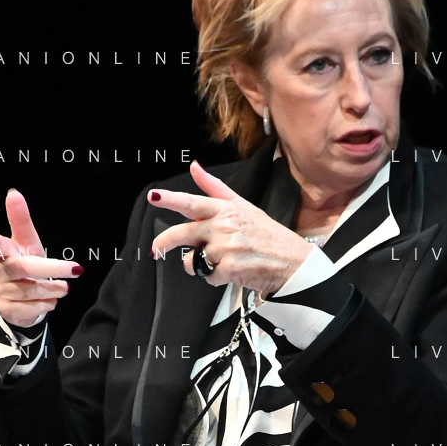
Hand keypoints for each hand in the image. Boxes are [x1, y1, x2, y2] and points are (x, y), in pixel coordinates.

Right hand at [0, 189, 82, 327]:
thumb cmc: (25, 263)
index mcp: (2, 252)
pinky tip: (50, 300)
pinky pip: (33, 308)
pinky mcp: (7, 310)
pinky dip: (47, 304)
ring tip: (63, 287)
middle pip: (25, 268)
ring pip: (33, 290)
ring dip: (54, 289)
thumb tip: (13, 193)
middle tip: (76, 269)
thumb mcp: (27, 242)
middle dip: (52, 269)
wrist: (19, 300)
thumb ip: (21, 220)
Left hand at [149, 162, 313, 293]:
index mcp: (226, 209)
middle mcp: (224, 226)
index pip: (194, 202)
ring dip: (201, 265)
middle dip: (165, 242)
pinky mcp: (229, 268)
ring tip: (220, 261)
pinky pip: (208, 276)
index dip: (171, 200)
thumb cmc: (268, 234)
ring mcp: (227, 248)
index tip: (153, 197)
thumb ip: (214, 187)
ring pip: (194, 260)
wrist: (293, 262)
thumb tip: (194, 167)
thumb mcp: (243, 206)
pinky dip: (216, 278)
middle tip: (156, 250)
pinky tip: (231, 272)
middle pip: (183, 234)